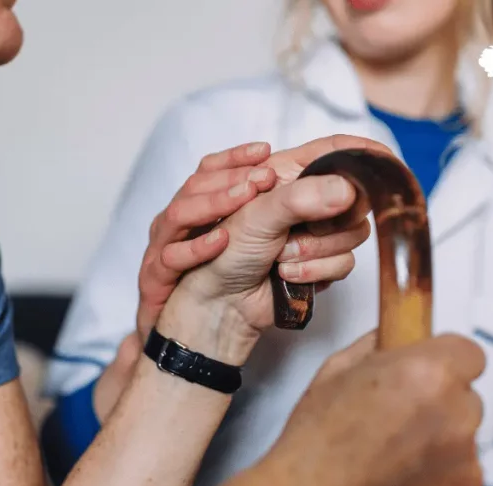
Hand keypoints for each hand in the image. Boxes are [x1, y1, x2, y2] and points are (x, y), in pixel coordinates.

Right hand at [135, 141, 278, 340]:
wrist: (206, 328)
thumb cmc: (235, 279)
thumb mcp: (270, 239)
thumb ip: (294, 207)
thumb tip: (335, 186)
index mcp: (203, 205)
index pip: (212, 168)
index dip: (236, 156)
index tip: (267, 150)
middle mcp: (182, 220)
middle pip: (195, 183)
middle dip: (231, 177)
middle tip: (265, 178)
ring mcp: (166, 246)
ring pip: (179, 213)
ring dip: (214, 203)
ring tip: (246, 198)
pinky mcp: (157, 276)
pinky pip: (170, 257)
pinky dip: (197, 248)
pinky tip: (221, 242)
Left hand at [168, 135, 382, 332]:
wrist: (215, 303)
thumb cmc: (222, 252)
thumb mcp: (256, 216)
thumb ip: (301, 198)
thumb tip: (348, 189)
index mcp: (285, 174)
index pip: (334, 151)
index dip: (362, 152)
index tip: (386, 160)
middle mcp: (303, 200)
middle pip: (353, 197)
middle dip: (330, 220)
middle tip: (299, 230)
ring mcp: (313, 233)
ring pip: (352, 234)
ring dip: (314, 251)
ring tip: (279, 257)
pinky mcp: (319, 263)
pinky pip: (344, 263)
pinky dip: (314, 272)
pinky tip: (285, 275)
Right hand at [253, 332, 485, 485]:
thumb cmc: (312, 444)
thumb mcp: (334, 372)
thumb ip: (377, 347)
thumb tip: (393, 338)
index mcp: (429, 374)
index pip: (469, 355)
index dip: (445, 365)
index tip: (427, 378)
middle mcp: (457, 419)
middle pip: (466, 404)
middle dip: (439, 411)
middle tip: (395, 427)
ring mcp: (466, 471)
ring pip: (464, 449)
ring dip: (439, 454)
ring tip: (391, 467)